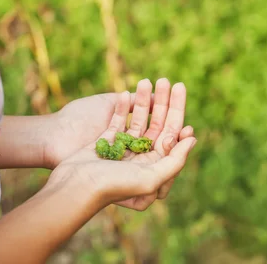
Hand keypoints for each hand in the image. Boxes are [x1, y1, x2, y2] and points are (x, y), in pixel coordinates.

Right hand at [46, 85, 196, 211]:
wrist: (74, 187)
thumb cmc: (113, 187)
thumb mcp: (150, 178)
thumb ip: (174, 161)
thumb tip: (192, 139)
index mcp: (154, 170)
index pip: (172, 138)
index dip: (177, 116)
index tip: (179, 96)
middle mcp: (142, 160)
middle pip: (158, 126)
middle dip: (163, 102)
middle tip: (166, 80)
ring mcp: (124, 150)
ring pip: (138, 120)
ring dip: (142, 100)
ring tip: (145, 80)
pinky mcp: (106, 142)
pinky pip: (118, 120)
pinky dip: (122, 107)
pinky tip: (125, 92)